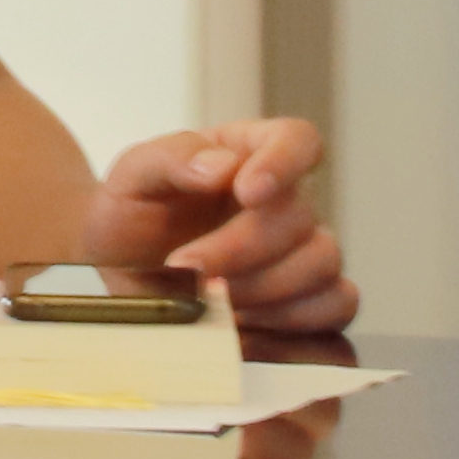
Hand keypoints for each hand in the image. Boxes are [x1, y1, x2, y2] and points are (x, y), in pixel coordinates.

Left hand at [81, 118, 356, 333]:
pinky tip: (242, 320)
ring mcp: (306, 249)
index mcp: (246, 153)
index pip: (297, 139)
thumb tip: (221, 166)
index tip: (247, 191)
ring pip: (321, 263)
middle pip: (299, 216)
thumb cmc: (132, 218)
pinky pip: (336, 305)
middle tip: (188, 267)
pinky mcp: (316, 298)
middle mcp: (286, 199)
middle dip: (241, 248)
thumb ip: (169, 159)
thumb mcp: (131, 177)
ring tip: (207, 296)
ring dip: (262, 286)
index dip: (284, 162)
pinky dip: (291, 318)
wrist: (123, 278)